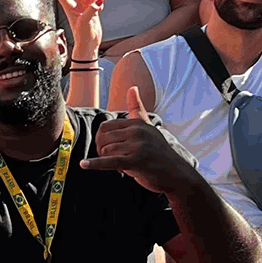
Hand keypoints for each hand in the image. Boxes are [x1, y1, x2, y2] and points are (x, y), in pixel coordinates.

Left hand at [47, 0, 104, 61]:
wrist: (90, 43)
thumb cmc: (83, 34)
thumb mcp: (86, 21)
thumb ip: (92, 10)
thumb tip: (99, 1)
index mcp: (69, 8)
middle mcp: (76, 5)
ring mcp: (84, 7)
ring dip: (95, 0)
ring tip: (97, 10)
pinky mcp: (93, 9)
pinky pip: (98, 1)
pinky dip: (100, 4)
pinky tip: (101, 10)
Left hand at [80, 87, 194, 195]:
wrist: (177, 174)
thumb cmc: (159, 152)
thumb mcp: (148, 127)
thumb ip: (137, 108)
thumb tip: (132, 87)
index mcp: (137, 123)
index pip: (105, 127)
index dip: (102, 139)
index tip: (108, 148)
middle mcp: (137, 131)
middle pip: (103, 139)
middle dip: (102, 151)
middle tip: (113, 160)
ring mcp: (138, 146)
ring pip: (106, 151)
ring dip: (108, 162)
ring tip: (123, 166)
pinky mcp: (137, 161)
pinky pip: (110, 161)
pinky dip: (95, 164)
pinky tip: (84, 164)